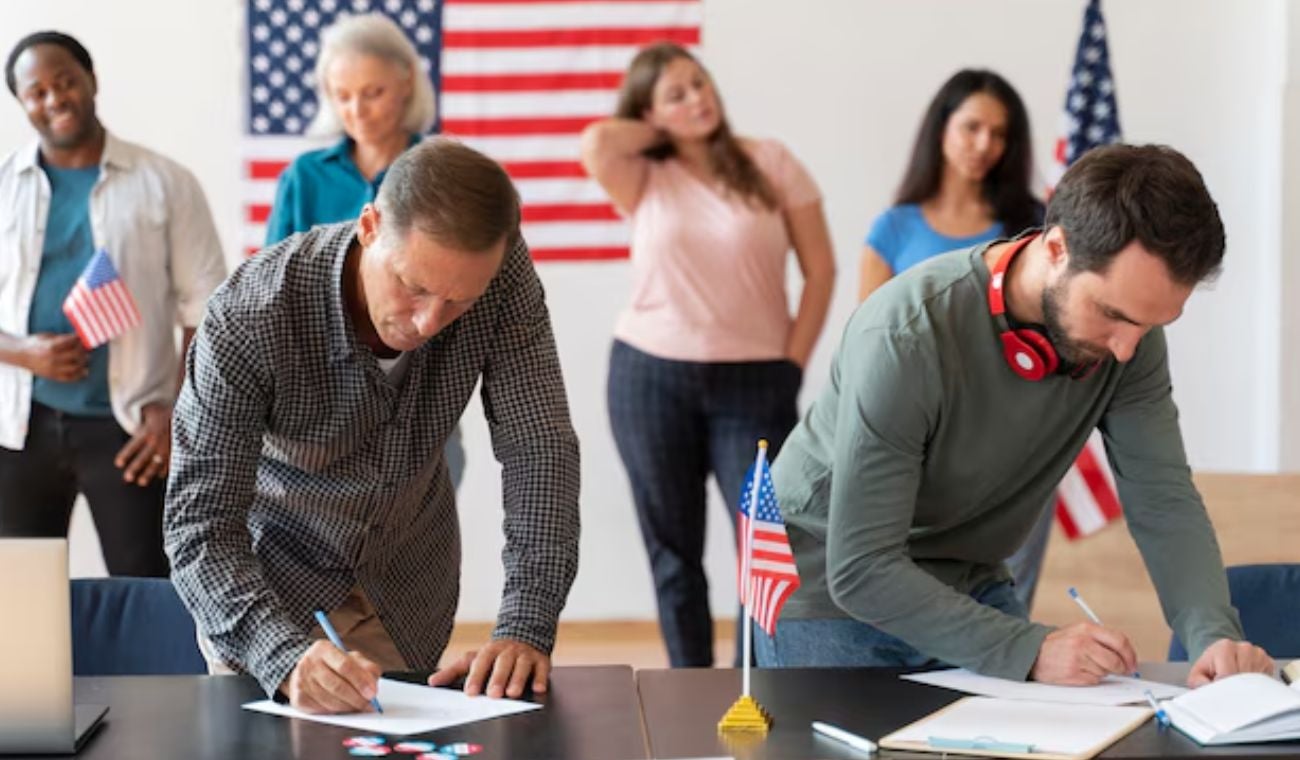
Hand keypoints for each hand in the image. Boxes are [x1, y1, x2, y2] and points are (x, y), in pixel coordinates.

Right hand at [21, 333, 86, 381]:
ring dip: (84, 363)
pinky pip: (69, 378)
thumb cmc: (35, 343)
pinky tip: (85, 371)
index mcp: (51, 346)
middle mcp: (53, 358)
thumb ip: (61, 338)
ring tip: (87, 358)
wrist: (20, 354)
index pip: (71, 342)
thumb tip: (78, 339)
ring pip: (75, 367)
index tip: (82, 338)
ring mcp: (53, 369)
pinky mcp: (52, 376)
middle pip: (76, 354)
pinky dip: (79, 376)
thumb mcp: (47, 336)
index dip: (79, 339)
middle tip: (86, 348)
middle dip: (83, 350)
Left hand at [114, 402, 171, 485]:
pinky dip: (165, 470)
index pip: (133, 446)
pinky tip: (160, 475)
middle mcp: (156, 441)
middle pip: (143, 457)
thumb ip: (143, 414)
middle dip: (135, 468)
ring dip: (149, 473)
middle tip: (128, 478)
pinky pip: (171, 463)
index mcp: (147, 432)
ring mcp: (167, 448)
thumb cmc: (166, 412)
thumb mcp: (152, 411)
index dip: (125, 455)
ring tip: (142, 482)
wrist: (186, 414)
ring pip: (156, 463)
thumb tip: (137, 413)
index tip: (118, 464)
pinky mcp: (177, 450)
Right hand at [281, 639, 382, 713]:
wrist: (303, 670)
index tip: (372, 693)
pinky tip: (343, 708)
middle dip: (357, 698)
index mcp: (323, 649)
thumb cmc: (332, 664)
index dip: (360, 681)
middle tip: (369, 704)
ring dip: (348, 707)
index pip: (344, 666)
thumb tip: (373, 684)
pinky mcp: (298, 698)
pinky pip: (322, 710)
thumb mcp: (350, 657)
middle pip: (337, 686)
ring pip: (330, 701)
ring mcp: (301, 682)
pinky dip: (336, 712)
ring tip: (359, 706)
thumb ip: (365, 667)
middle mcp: (309, 664)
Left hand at [428, 638, 549, 698]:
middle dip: (498, 678)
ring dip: (517, 679)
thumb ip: (453, 671)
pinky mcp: (541, 660)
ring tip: (513, 693)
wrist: (523, 634)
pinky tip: (538, 688)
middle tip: (493, 694)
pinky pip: (542, 668)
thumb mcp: (474, 659)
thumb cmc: (495, 654)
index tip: (470, 692)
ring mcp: (525, 655)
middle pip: (502, 663)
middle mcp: (507, 651)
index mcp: (489, 651)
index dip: (476, 677)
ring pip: (521, 665)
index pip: (481, 663)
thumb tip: (432, 681)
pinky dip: (541, 678)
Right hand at [1030, 622, 1138, 684]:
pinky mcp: (1073, 674)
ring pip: (1105, 672)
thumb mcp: (1078, 632)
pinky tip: (1080, 672)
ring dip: (1101, 672)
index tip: (1132, 662)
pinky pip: (1094, 680)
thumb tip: (1125, 655)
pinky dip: (1091, 679)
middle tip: (1120, 670)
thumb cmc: (1058, 644)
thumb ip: (1101, 639)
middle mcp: (1082, 642)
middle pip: (1115, 660)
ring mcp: (1077, 658)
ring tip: (1087, 665)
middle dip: (1120, 668)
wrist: (1034, 653)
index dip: (1130, 654)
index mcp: (1086, 628)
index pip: (1119, 641)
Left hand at [1188, 638, 1273, 686]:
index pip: (1229, 675)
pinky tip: (1247, 684)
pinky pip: (1265, 682)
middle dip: (1236, 691)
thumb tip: (1207, 689)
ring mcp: (1258, 654)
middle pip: (1244, 679)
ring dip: (1247, 689)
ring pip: (1256, 682)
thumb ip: (1198, 682)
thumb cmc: (1210, 666)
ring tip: (1236, 686)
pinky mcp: (1268, 662)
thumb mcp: (1198, 673)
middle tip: (1229, 694)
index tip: (1221, 695)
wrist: (1221, 655)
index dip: (1224, 689)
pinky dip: (1257, 687)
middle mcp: (1244, 648)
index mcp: (1225, 647)